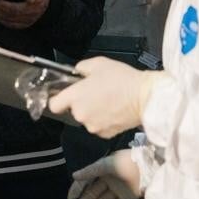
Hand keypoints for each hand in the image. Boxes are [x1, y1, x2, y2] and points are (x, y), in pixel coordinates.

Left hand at [48, 57, 166, 137]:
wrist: (145, 98)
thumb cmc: (121, 78)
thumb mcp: (98, 64)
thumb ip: (81, 68)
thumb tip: (77, 74)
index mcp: (75, 97)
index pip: (53, 105)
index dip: (58, 99)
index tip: (64, 95)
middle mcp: (80, 114)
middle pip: (73, 111)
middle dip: (81, 103)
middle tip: (95, 92)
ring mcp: (92, 126)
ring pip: (87, 119)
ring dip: (93, 112)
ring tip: (108, 101)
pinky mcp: (106, 134)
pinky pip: (99, 126)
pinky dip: (104, 120)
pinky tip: (114, 110)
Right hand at [68, 150, 140, 198]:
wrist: (148, 166)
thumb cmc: (125, 162)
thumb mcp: (106, 164)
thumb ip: (89, 171)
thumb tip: (74, 176)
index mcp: (101, 170)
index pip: (86, 181)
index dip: (77, 189)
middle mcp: (108, 180)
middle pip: (93, 194)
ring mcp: (117, 189)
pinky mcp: (127, 197)